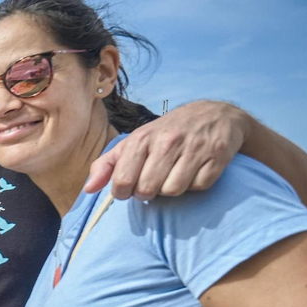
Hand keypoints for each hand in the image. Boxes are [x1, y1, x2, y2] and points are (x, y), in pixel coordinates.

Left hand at [85, 100, 246, 200]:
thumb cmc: (166, 133)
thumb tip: (88, 189)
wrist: (215, 114)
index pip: (122, 182)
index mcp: (141, 138)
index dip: (124, 192)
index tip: (131, 186)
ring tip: (174, 174)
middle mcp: (167, 141)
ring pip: (173, 191)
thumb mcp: (133, 142)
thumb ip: (107, 165)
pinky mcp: (218, 155)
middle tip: (154, 181)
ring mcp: (194, 147)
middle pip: (147, 190)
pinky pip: (199, 187)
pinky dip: (196, 184)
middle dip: (148, 192)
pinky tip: (195, 170)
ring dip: (172, 189)